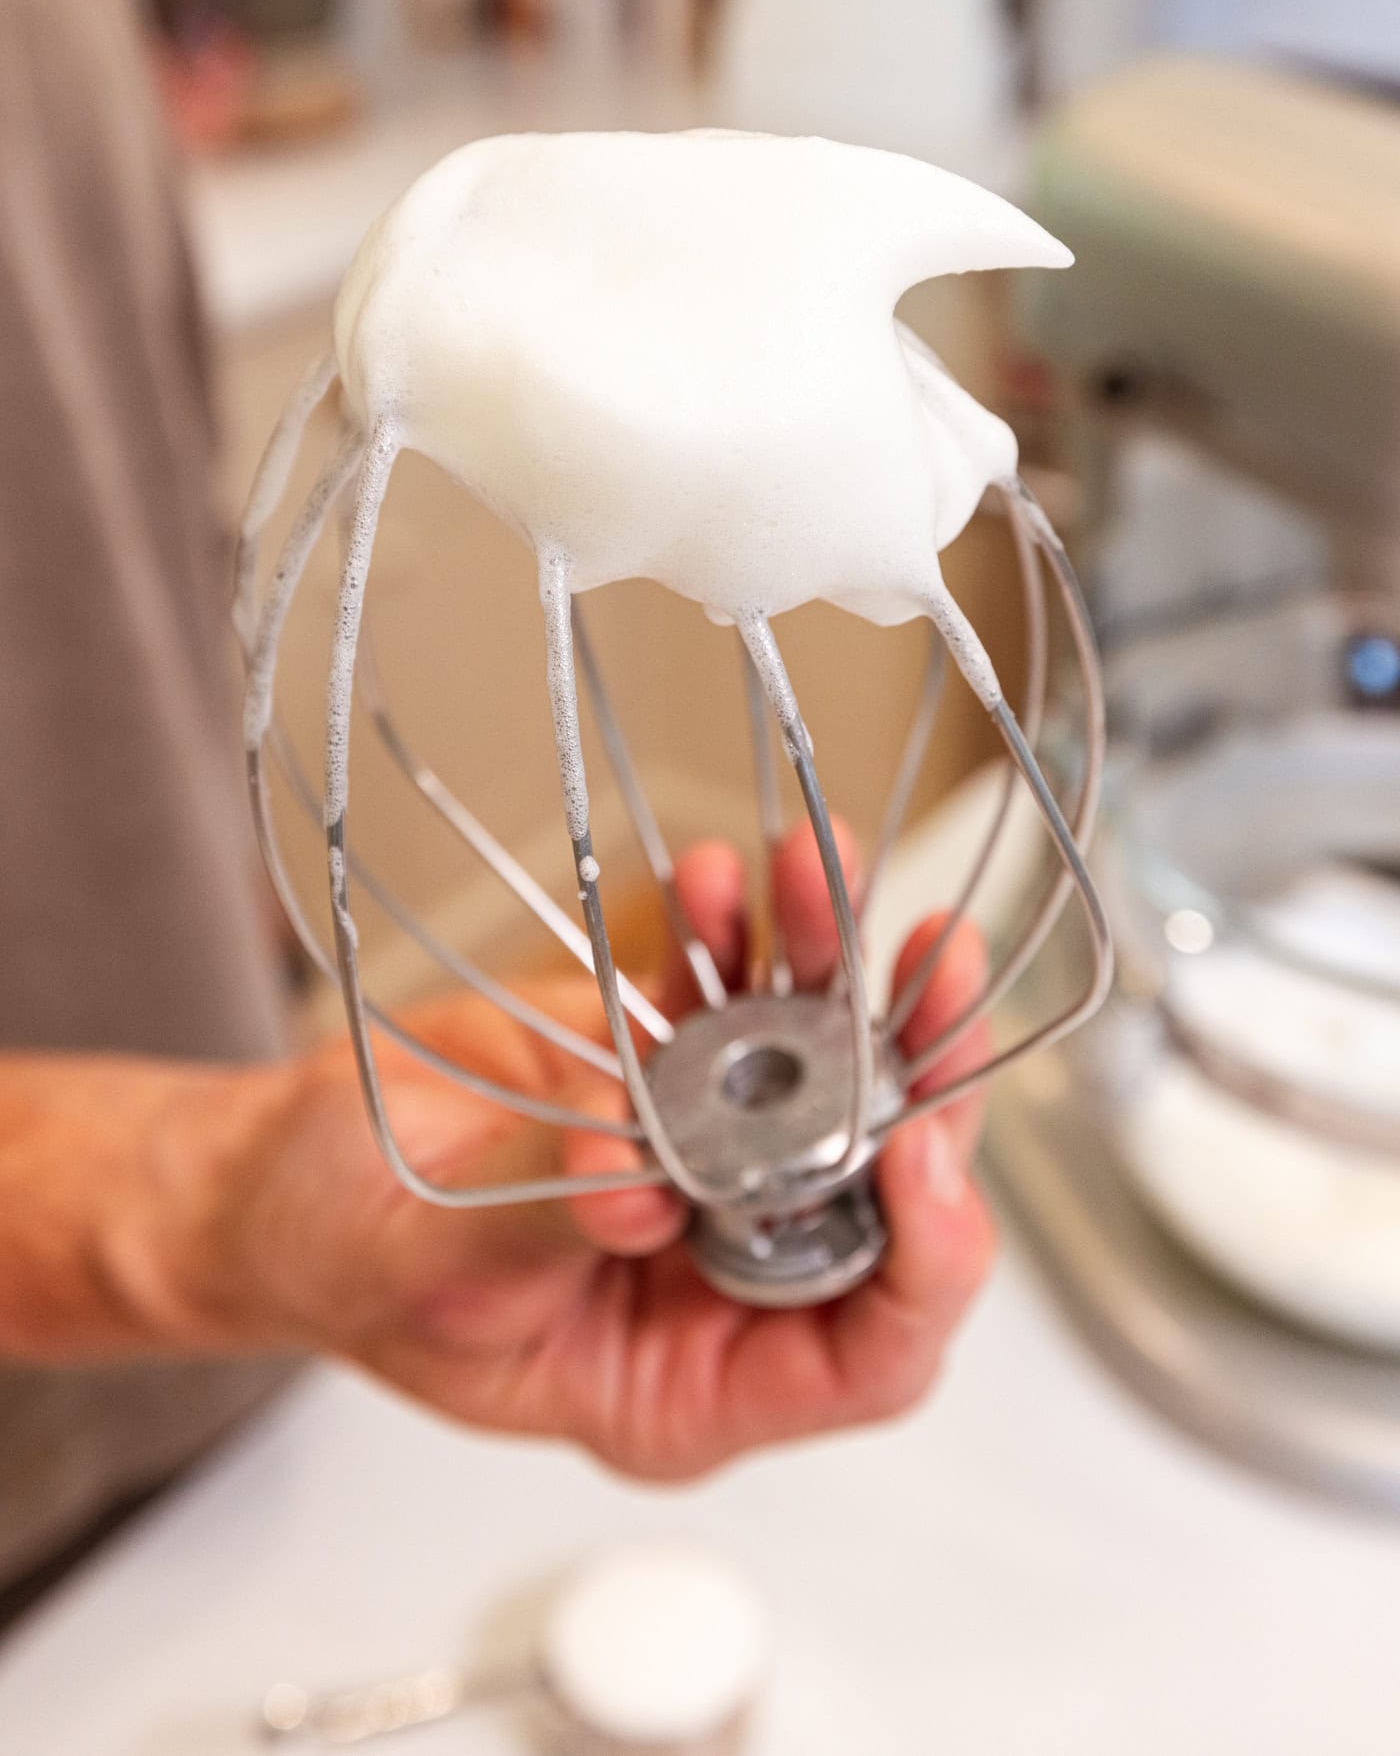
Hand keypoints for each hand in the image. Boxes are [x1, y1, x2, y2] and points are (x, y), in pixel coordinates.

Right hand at [165, 825, 994, 1481]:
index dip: (923, 1258)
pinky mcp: (666, 1073)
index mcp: (689, 1380)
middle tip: (932, 971)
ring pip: (824, 1077)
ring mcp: (705, 1167)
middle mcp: (723, 1276)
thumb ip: (539, 1224)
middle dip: (917, 1074)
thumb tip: (637, 1184)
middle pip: (883, 1192)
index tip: (913, 1155)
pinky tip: (722, 879)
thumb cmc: (342, 1260)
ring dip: (834, 969)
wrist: (284, 1166)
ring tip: (818, 872)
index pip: (868, 1352)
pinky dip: (737, 933)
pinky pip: (732, 1003)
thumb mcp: (426, 1266)